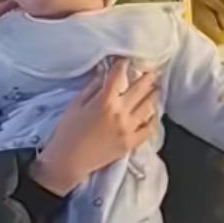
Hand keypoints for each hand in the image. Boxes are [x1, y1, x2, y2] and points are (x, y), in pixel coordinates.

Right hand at [31, 59, 158, 196]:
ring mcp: (128, 128)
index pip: (119, 76)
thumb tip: (104, 74)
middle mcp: (120, 112)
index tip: (126, 60)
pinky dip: (152, 119)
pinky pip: (149, 128)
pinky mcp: (131, 143)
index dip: (123, 65)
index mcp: (104, 101)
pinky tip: (153, 113)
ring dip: (153, 95)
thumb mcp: (75, 105)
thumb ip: (92, 88)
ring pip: (149, 106)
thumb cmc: (67, 132)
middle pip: (140, 89)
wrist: (68, 162)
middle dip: (147, 77)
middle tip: (151, 71)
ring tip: (155, 89)